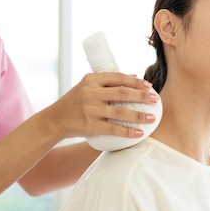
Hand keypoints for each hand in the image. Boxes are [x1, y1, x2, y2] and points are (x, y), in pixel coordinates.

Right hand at [40, 72, 157, 139]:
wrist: (54, 119)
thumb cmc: (74, 102)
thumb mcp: (85, 86)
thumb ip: (106, 82)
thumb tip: (133, 76)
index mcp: (90, 79)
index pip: (117, 77)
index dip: (135, 82)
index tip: (149, 86)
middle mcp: (90, 93)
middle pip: (122, 93)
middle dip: (141, 96)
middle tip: (155, 100)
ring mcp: (89, 109)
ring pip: (120, 112)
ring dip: (138, 115)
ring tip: (151, 118)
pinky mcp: (89, 125)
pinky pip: (113, 128)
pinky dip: (128, 131)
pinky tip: (139, 133)